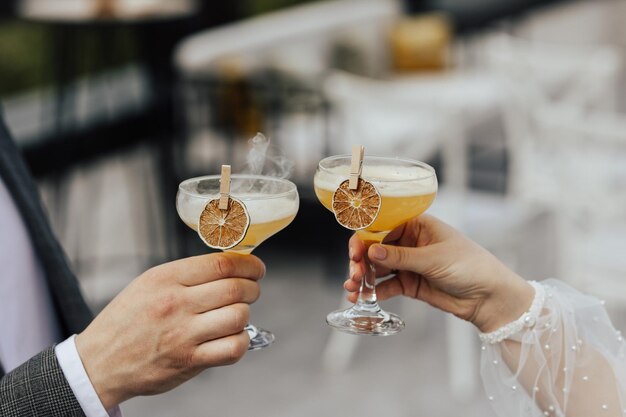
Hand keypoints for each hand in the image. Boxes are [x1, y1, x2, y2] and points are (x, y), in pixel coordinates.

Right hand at [75, 252, 264, 408]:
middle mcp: (175, 303)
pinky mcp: (188, 361)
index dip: (248, 264)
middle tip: (251, 290)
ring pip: (238, 316)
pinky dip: (241, 341)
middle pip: (235, 288)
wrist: (99, 362)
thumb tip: (230, 267)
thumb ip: (187, 274)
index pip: (221, 263)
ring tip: (237, 314)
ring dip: (246, 314)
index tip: (256, 268)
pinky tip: (233, 337)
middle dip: (252, 288)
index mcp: (166, 278)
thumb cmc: (127, 320)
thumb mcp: (149, 283)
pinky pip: (233, 348)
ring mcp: (183, 334)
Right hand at [345, 215, 533, 332]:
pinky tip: (361, 297)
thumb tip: (370, 250)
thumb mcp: (434, 258)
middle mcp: (409, 242)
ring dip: (363, 278)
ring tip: (353, 289)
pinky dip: (373, 291)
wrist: (489, 297)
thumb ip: (401, 256)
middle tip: (354, 275)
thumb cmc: (470, 266)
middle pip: (375, 248)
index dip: (365, 238)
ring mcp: (408, 264)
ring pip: (377, 268)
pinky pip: (385, 286)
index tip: (355, 252)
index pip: (383, 226)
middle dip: (361, 261)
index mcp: (417, 225)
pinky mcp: (409, 284)